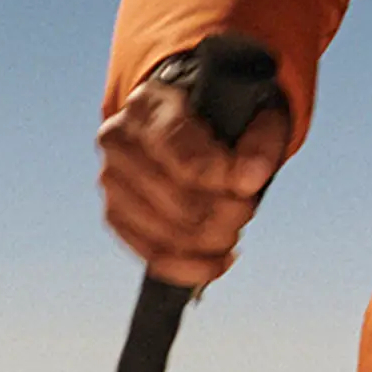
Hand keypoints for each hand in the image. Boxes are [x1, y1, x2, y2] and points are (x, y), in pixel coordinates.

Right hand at [96, 71, 295, 286]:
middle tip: (246, 209)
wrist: (181, 122)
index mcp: (149, 104)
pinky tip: (216, 262)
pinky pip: (151, 254)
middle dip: (222, 211)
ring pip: (164, 230)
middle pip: (174, 195)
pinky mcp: (115, 215)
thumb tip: (250, 179)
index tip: (248, 187)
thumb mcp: (250, 113)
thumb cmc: (219, 118)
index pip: (176, 146)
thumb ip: (259, 140)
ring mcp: (112, 180)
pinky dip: (190, 267)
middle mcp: (119, 139)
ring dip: (210, 240)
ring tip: (233, 232)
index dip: (216, 173)